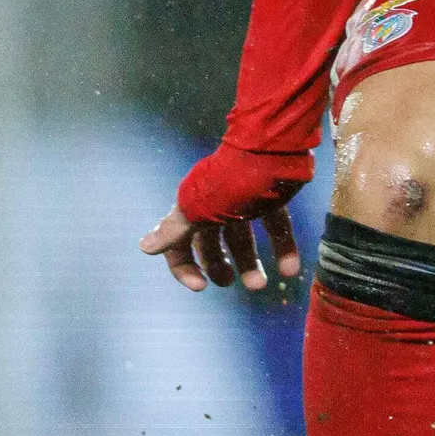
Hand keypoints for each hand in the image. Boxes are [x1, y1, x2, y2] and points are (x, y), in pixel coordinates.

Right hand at [144, 143, 312, 294]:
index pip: (179, 244)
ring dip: (250, 264)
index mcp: (194, 208)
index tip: (200, 286)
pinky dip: (283, 250)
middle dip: (217, 266)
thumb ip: (174, 231)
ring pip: (244, 238)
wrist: (273, 149)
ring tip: (260, 285)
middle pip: (211, 242)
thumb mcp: (199, 210)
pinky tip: (290, 271)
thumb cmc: (231, 181)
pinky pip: (276, 228)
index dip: (184, 267)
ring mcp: (245, 202)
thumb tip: (144, 248)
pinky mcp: (272, 199)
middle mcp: (217, 206)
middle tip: (227, 283)